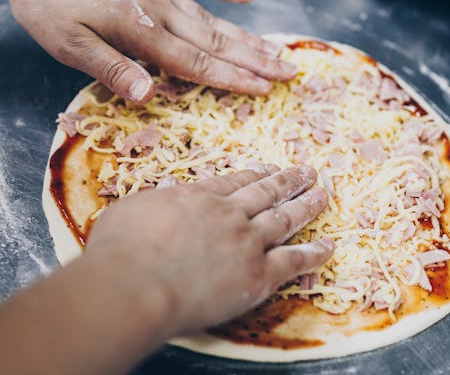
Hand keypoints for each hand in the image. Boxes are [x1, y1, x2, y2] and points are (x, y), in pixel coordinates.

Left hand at [0, 0, 296, 102]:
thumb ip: (110, 68)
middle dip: (254, 60)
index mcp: (141, 32)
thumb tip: (148, 94)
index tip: (265, 89)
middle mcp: (159, 9)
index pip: (196, 63)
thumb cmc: (45, 2)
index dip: (232, 78)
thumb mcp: (68, 43)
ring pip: (211, 16)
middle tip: (289, 72)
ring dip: (245, 35)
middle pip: (215, 41)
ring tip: (275, 49)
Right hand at [85, 165, 333, 333]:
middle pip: (266, 192)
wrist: (137, 281)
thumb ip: (151, 206)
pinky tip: (329, 246)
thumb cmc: (120, 250)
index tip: (268, 168)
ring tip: (324, 195)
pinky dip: (314, 253)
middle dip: (289, 180)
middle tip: (308, 171)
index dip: (255, 174)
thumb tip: (156, 204)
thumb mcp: (129, 212)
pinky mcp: (258, 275)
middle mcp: (228, 214)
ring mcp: (247, 242)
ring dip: (307, 205)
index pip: (234, 182)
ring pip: (285, 219)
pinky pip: (294, 261)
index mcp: (197, 197)